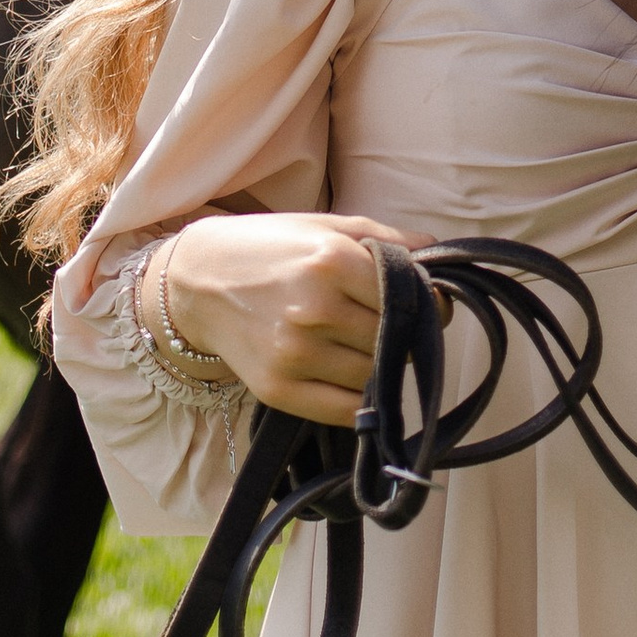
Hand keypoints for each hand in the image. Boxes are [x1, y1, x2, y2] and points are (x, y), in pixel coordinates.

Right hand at [147, 211, 413, 425]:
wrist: (197, 281)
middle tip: (399, 328)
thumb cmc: (268, 248)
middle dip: (407, 335)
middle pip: (395, 339)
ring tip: (369, 348)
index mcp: (331, 261)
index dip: (429, 304)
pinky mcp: (279, 389)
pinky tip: (355, 377)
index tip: (430, 306)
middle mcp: (315, 309)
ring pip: (375, 376)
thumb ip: (386, 239)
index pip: (408, 296)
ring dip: (384, 367)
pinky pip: (346, 409)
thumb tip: (439, 256)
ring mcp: (295, 354)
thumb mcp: (325, 226)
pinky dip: (362, 399)